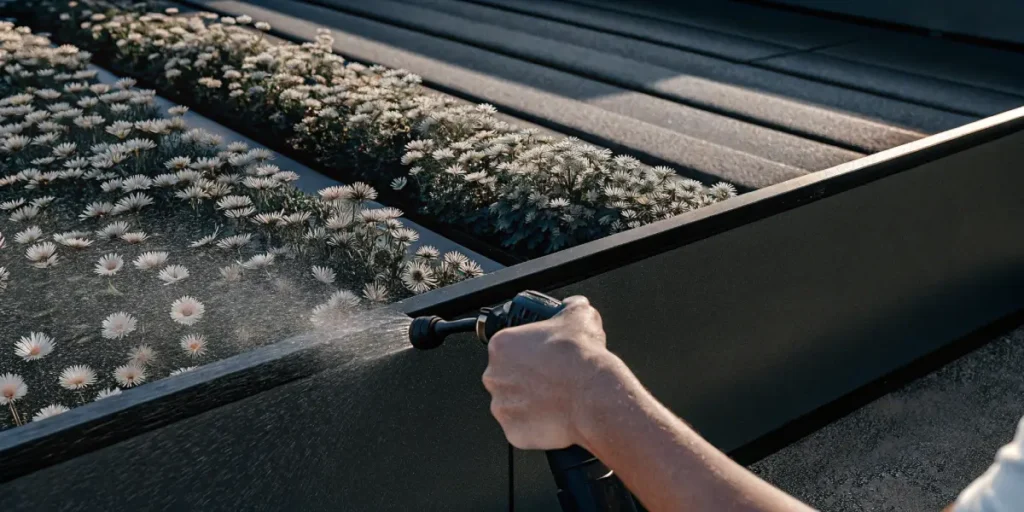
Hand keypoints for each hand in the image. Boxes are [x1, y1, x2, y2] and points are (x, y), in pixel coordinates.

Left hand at [482, 296, 621, 449]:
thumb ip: (571, 306)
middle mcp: (493, 375)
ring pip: (512, 406)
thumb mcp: (579, 315)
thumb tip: (575, 305)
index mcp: (501, 345)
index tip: (543, 360)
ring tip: (555, 400)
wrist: (592, 395)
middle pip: (506, 378)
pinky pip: (521, 430)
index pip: (508, 350)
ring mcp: (501, 406)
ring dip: (529, 404)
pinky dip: (535, 426)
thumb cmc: (581, 358)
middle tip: (550, 381)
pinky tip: (554, 417)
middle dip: (526, 381)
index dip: (528, 355)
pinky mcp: (512, 432)